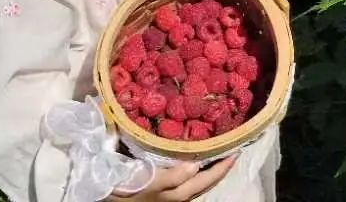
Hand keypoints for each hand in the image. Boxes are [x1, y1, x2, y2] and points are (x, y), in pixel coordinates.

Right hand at [108, 157, 234, 201]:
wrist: (107, 197)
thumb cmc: (128, 191)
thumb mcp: (149, 183)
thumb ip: (173, 177)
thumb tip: (196, 165)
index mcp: (180, 194)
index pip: (209, 179)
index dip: (224, 166)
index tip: (237, 149)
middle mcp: (180, 196)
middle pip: (207, 182)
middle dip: (221, 167)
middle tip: (231, 148)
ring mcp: (172, 195)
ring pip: (198, 182)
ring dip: (210, 170)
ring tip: (218, 153)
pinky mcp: (163, 191)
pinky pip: (187, 181)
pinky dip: (196, 171)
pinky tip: (195, 161)